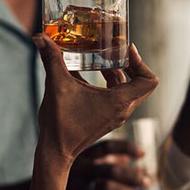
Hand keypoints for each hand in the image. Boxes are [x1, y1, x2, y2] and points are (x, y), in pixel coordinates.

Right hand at [33, 34, 158, 161]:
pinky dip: (108, 84)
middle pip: (141, 83)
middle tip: (115, 51)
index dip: (142, 62)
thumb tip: (39, 37)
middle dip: (130, 65)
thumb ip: (51, 59)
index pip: (149, 80)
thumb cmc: (60, 123)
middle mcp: (122, 109)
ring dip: (117, 73)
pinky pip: (116, 97)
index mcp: (119, 101)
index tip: (125, 50)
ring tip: (100, 60)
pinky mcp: (106, 119)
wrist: (55, 152)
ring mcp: (115, 116)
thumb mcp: (56, 85)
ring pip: (127, 90)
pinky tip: (88, 74)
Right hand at [63, 140, 148, 189]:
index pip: (105, 147)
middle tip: (147, 181)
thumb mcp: (73, 163)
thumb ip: (98, 159)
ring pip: (105, 189)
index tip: (142, 153)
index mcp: (78, 155)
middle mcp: (76, 169)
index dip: (125, 148)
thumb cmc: (58, 178)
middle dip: (131, 175)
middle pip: (110, 169)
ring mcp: (74, 188)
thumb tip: (124, 157)